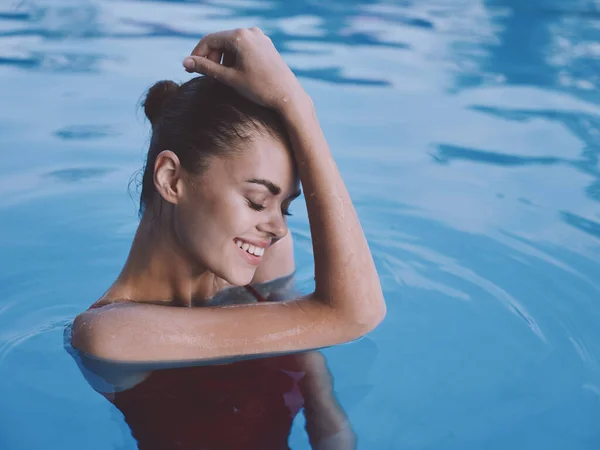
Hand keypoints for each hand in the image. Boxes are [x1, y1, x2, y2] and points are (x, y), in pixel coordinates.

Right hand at [183, 27, 306, 111]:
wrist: (288, 97)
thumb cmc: (259, 89)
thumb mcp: (229, 79)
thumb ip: (206, 69)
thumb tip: (185, 62)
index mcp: (240, 36)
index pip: (209, 40)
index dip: (197, 54)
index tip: (189, 69)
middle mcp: (250, 31)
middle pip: (220, 41)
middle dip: (211, 58)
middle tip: (206, 76)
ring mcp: (260, 37)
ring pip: (232, 45)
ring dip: (223, 59)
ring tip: (223, 78)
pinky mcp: (266, 45)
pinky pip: (244, 48)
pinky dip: (235, 59)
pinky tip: (236, 74)